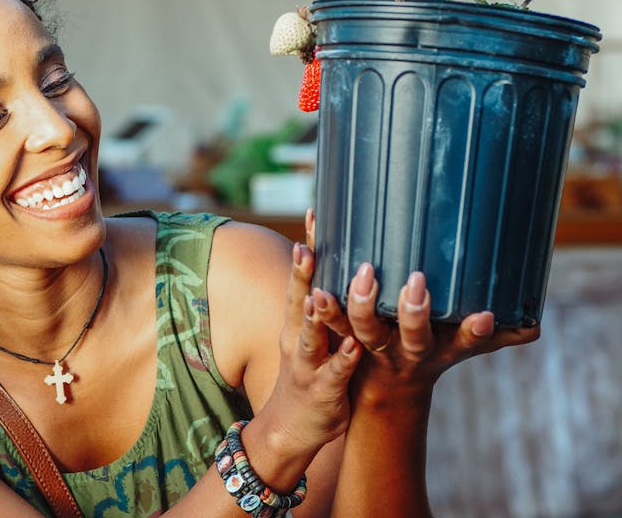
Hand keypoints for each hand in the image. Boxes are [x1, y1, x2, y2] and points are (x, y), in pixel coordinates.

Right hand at [256, 238, 362, 452]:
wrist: (288, 429)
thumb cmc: (310, 374)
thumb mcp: (313, 337)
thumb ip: (328, 307)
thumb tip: (353, 267)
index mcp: (297, 322)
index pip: (301, 278)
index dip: (307, 247)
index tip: (314, 213)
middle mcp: (297, 338)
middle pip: (298, 299)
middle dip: (303, 272)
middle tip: (307, 244)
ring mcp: (308, 364)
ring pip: (311, 335)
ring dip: (317, 314)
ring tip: (321, 292)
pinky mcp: (323, 390)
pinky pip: (335, 373)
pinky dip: (342, 359)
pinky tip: (354, 346)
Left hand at [303, 210, 540, 401]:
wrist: (379, 392)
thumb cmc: (427, 353)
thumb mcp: (460, 348)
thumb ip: (494, 336)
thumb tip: (535, 327)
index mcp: (437, 349)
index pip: (461, 342)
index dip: (471, 332)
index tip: (484, 316)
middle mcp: (404, 348)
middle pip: (409, 334)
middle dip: (415, 312)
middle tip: (417, 283)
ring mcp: (369, 343)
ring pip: (358, 327)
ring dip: (351, 304)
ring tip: (351, 275)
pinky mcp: (337, 332)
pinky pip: (324, 310)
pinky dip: (314, 282)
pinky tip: (307, 246)